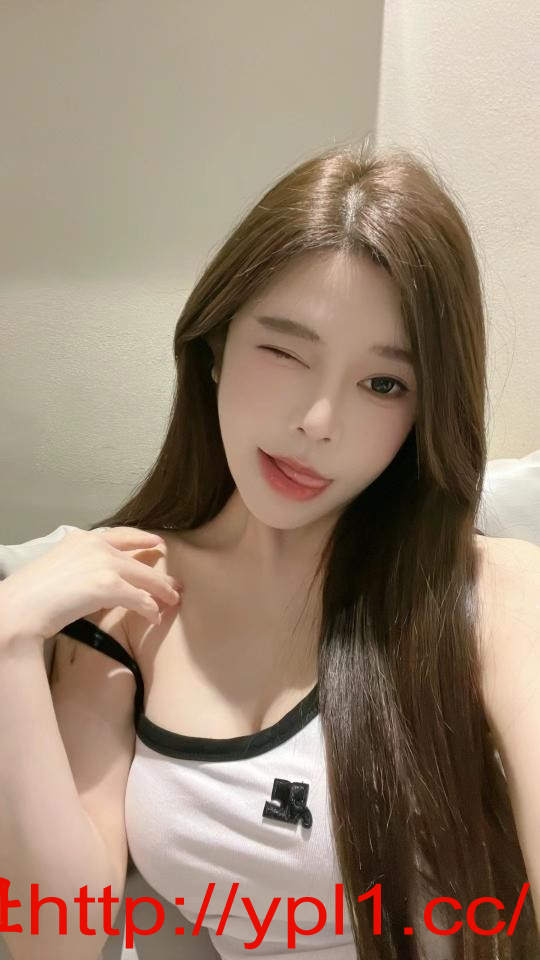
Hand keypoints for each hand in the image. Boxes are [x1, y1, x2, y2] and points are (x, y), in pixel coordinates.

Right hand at [0, 527, 183, 645]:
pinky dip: (150, 609)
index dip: (142, 539)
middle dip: (159, 573)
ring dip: (162, 591)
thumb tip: (96, 579)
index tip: (157, 542)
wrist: (20, 608)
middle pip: (138, 558)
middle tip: (174, 582)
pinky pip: (140, 598)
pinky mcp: (109, 586)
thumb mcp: (58, 565)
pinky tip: (155, 617)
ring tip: (173, 600)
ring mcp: (104, 564)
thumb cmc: (31, 594)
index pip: (121, 534)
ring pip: (145, 577)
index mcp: (82, 538)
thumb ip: (81, 565)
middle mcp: (96, 545)